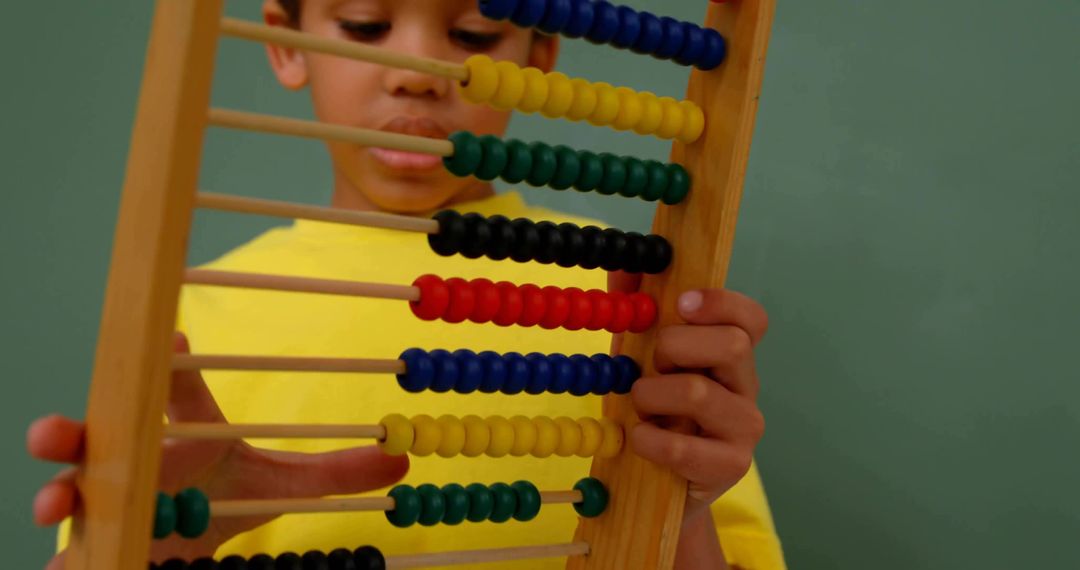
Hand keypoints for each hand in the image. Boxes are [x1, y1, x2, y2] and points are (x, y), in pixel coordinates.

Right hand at [28, 333, 408, 568]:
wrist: (184, 544)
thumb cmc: (221, 498)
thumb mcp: (277, 485)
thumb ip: (332, 473)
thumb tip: (401, 459)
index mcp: (180, 431)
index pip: (176, 393)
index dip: (174, 366)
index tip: (180, 342)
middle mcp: (132, 456)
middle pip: (94, 432)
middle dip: (71, 427)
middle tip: (62, 429)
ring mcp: (105, 497)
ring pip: (67, 485)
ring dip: (55, 489)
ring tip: (57, 501)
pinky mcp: (92, 540)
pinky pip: (71, 547)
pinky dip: (69, 554)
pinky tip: (72, 560)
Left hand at [609, 273, 767, 520]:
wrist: (658, 487)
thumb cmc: (652, 412)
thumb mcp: (638, 356)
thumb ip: (635, 311)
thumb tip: (623, 267)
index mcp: (731, 355)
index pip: (751, 318)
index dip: (721, 302)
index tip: (681, 303)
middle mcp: (747, 387)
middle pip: (733, 345)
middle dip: (677, 346)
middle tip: (652, 363)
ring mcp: (745, 428)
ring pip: (699, 392)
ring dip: (652, 394)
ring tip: (638, 405)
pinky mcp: (731, 466)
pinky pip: (685, 446)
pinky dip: (651, 439)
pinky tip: (639, 439)